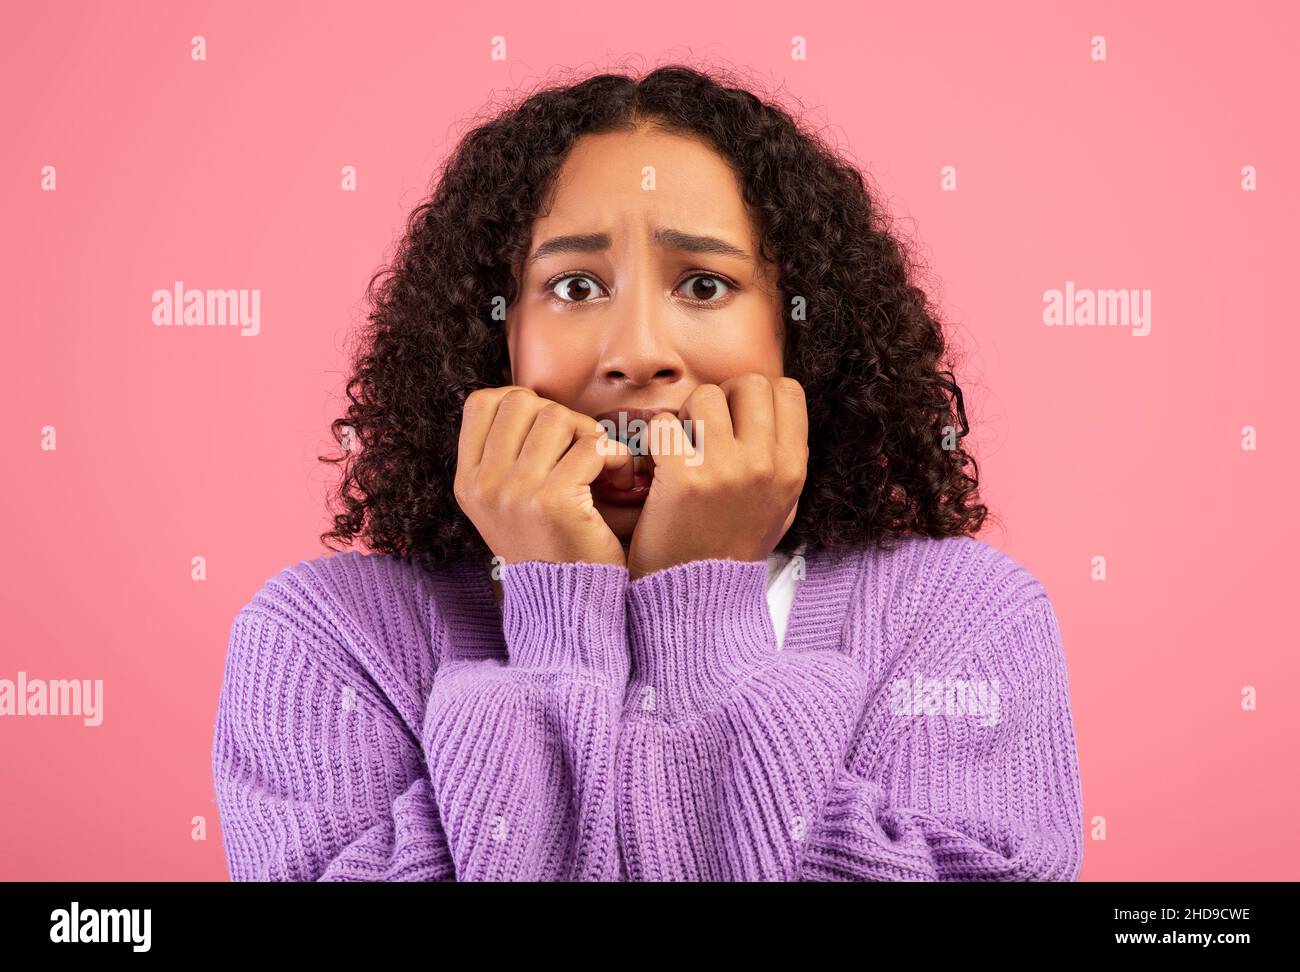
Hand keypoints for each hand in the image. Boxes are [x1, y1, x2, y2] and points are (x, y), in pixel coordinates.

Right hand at [454, 386, 634, 567]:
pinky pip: (592, 446)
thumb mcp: (506, 504)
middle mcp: (485, 485)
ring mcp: (515, 492)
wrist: (569, 607)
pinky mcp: (554, 502)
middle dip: (560, 416)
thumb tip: (526, 400)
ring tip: (602, 467)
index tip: (550, 432)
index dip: (522, 403)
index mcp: (469, 482)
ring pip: (558, 417)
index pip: (481, 403)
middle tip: (580, 449)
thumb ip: (506, 456)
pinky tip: (620, 481)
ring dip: (591, 435)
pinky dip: (616, 458)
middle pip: (522, 401)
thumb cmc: (551, 547)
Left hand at [625, 374, 808, 581]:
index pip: (789, 390)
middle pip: (749, 383)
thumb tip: (778, 412)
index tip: (738, 417)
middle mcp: (765, 465)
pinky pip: (666, 424)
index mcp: (793, 470)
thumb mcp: (779, 509)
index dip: (758, 396)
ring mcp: (726, 469)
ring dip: (687, 414)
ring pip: (706, 395)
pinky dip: (656, 438)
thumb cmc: (731, 549)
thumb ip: (783, 462)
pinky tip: (658, 463)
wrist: (695, 598)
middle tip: (705, 426)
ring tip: (682, 445)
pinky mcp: (683, 477)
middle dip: (723, 396)